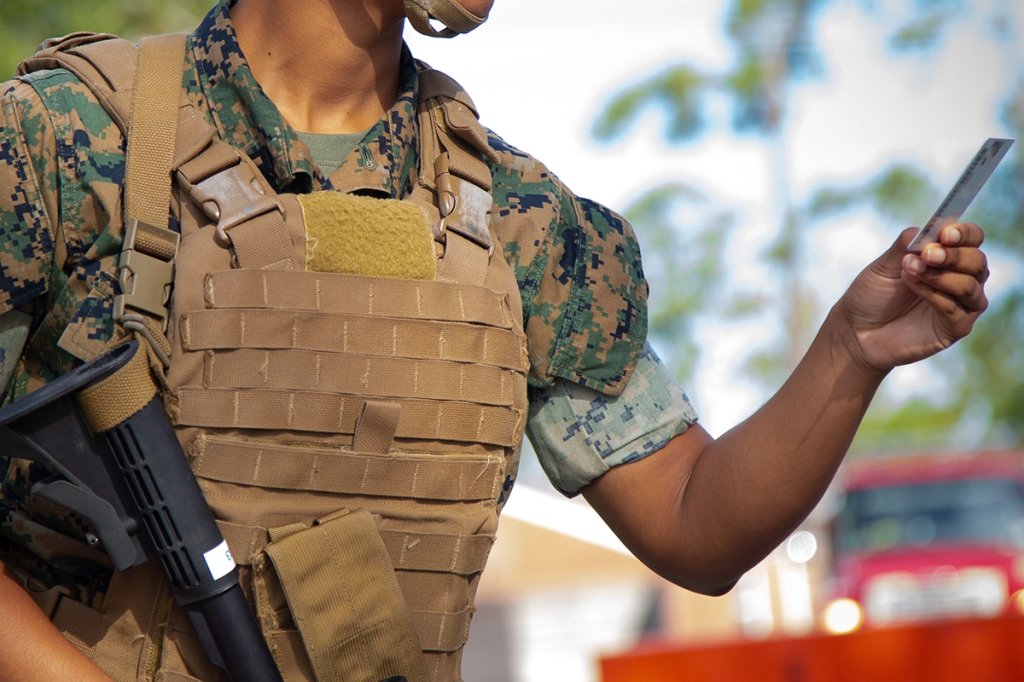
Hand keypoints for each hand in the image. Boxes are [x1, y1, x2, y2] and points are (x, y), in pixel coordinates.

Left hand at [835, 223, 988, 371]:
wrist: (855, 330)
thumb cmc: (873, 295)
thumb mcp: (885, 264)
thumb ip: (907, 245)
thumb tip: (927, 229)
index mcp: (950, 259)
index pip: (973, 239)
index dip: (965, 233)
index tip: (945, 233)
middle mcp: (962, 280)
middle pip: (977, 262)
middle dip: (953, 256)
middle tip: (926, 255)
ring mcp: (961, 306)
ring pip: (970, 286)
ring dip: (940, 276)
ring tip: (910, 270)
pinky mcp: (955, 329)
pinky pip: (955, 310)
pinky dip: (934, 295)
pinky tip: (913, 287)